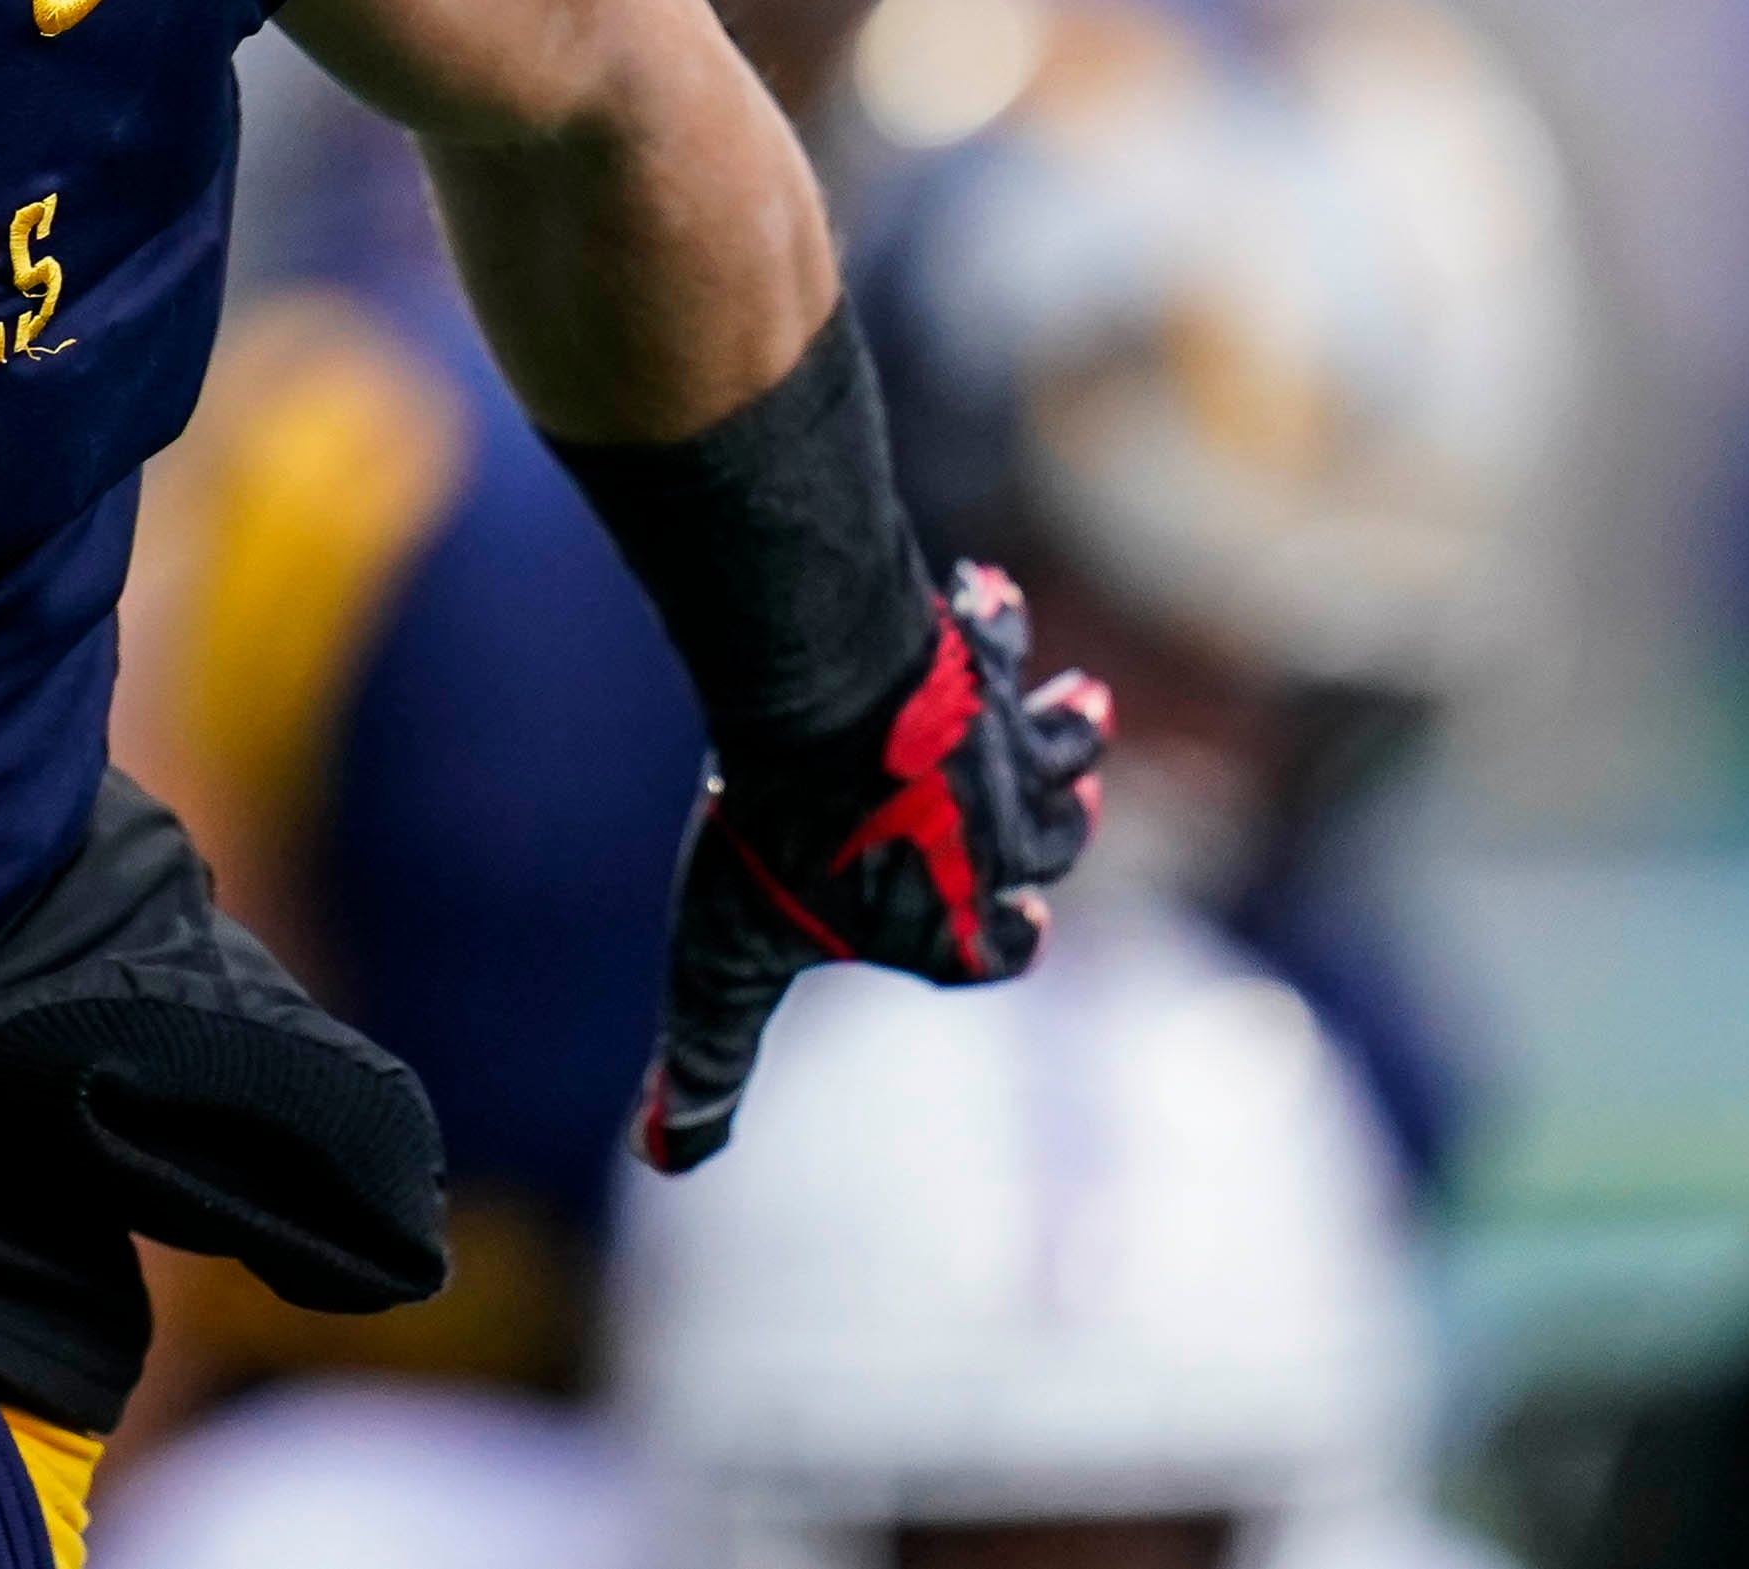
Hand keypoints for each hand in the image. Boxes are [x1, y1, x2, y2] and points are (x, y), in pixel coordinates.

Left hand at [631, 560, 1104, 1173]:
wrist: (822, 705)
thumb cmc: (780, 842)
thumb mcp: (724, 971)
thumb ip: (710, 1064)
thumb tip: (664, 1155)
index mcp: (945, 926)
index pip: (994, 951)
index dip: (1007, 943)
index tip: (1025, 928)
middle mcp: (987, 840)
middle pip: (1051, 842)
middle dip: (1065, 826)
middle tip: (1083, 803)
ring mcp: (991, 750)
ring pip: (1054, 746)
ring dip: (1069, 731)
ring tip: (1084, 701)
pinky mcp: (972, 668)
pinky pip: (992, 643)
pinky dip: (991, 622)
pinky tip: (979, 594)